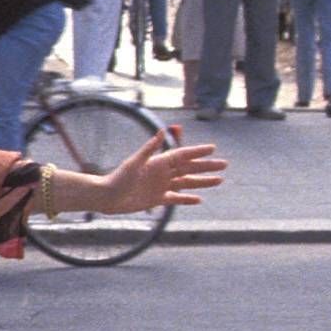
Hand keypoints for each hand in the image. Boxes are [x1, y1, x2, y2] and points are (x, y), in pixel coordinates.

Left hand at [88, 127, 224, 216]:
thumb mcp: (134, 162)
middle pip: (189, 168)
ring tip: (219, 180)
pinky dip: (187, 198)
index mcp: (157, 162)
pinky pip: (176, 198)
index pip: (182, 155)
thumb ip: (149, 148)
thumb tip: (161, 131)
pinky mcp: (157, 199)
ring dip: (202, 182)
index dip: (197, 151)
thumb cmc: (118, 178)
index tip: (213, 148)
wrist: (106, 197)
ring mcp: (161, 186)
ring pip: (186, 183)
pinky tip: (199, 199)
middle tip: (224, 164)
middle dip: (206, 166)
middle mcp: (161, 173)